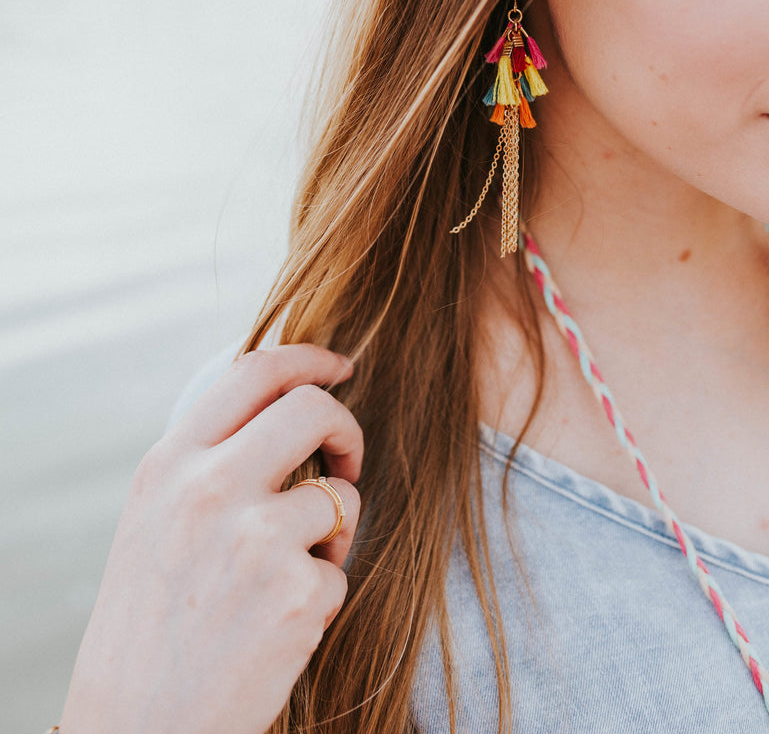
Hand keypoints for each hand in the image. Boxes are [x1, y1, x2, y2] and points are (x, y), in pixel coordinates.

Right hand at [58, 344, 361, 733]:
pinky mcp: (296, 594)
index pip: (254, 371)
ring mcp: (255, 539)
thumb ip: (209, 458)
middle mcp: (209, 488)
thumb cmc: (149, 622)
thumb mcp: (155, 517)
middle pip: (313, 408)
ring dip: (333, 533)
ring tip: (290, 575)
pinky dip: (322, 596)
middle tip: (349, 457)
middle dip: (347, 427)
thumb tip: (285, 403)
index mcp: (170, 464)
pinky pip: (339, 570)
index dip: (310, 358)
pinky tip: (278, 627)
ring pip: (341, 496)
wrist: (134, 730)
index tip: (340, 366)